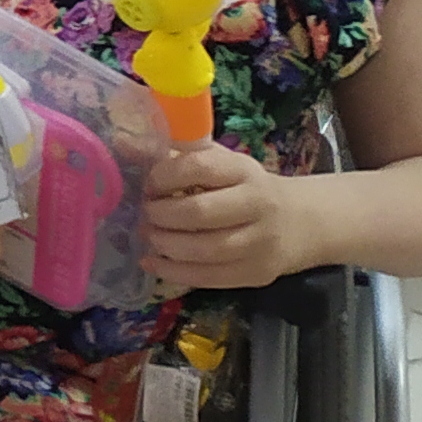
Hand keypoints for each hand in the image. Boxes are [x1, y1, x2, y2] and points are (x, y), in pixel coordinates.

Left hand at [142, 142, 306, 293]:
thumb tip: (120, 142)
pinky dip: (175, 273)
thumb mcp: (219, 161)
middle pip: (200, 213)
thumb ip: (175, 154)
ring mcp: (260, 242)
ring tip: (149, 237)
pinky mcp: (256, 273)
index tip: (147, 185)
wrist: (300, 222)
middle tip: (144, 215)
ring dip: (167, 245)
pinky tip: (152, 263)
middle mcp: (257, 205)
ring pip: (206, 250)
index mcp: (244, 170)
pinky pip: (211, 278)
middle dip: (162, 215)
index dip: (164, 176)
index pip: (200, 167)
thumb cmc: (244, 187)